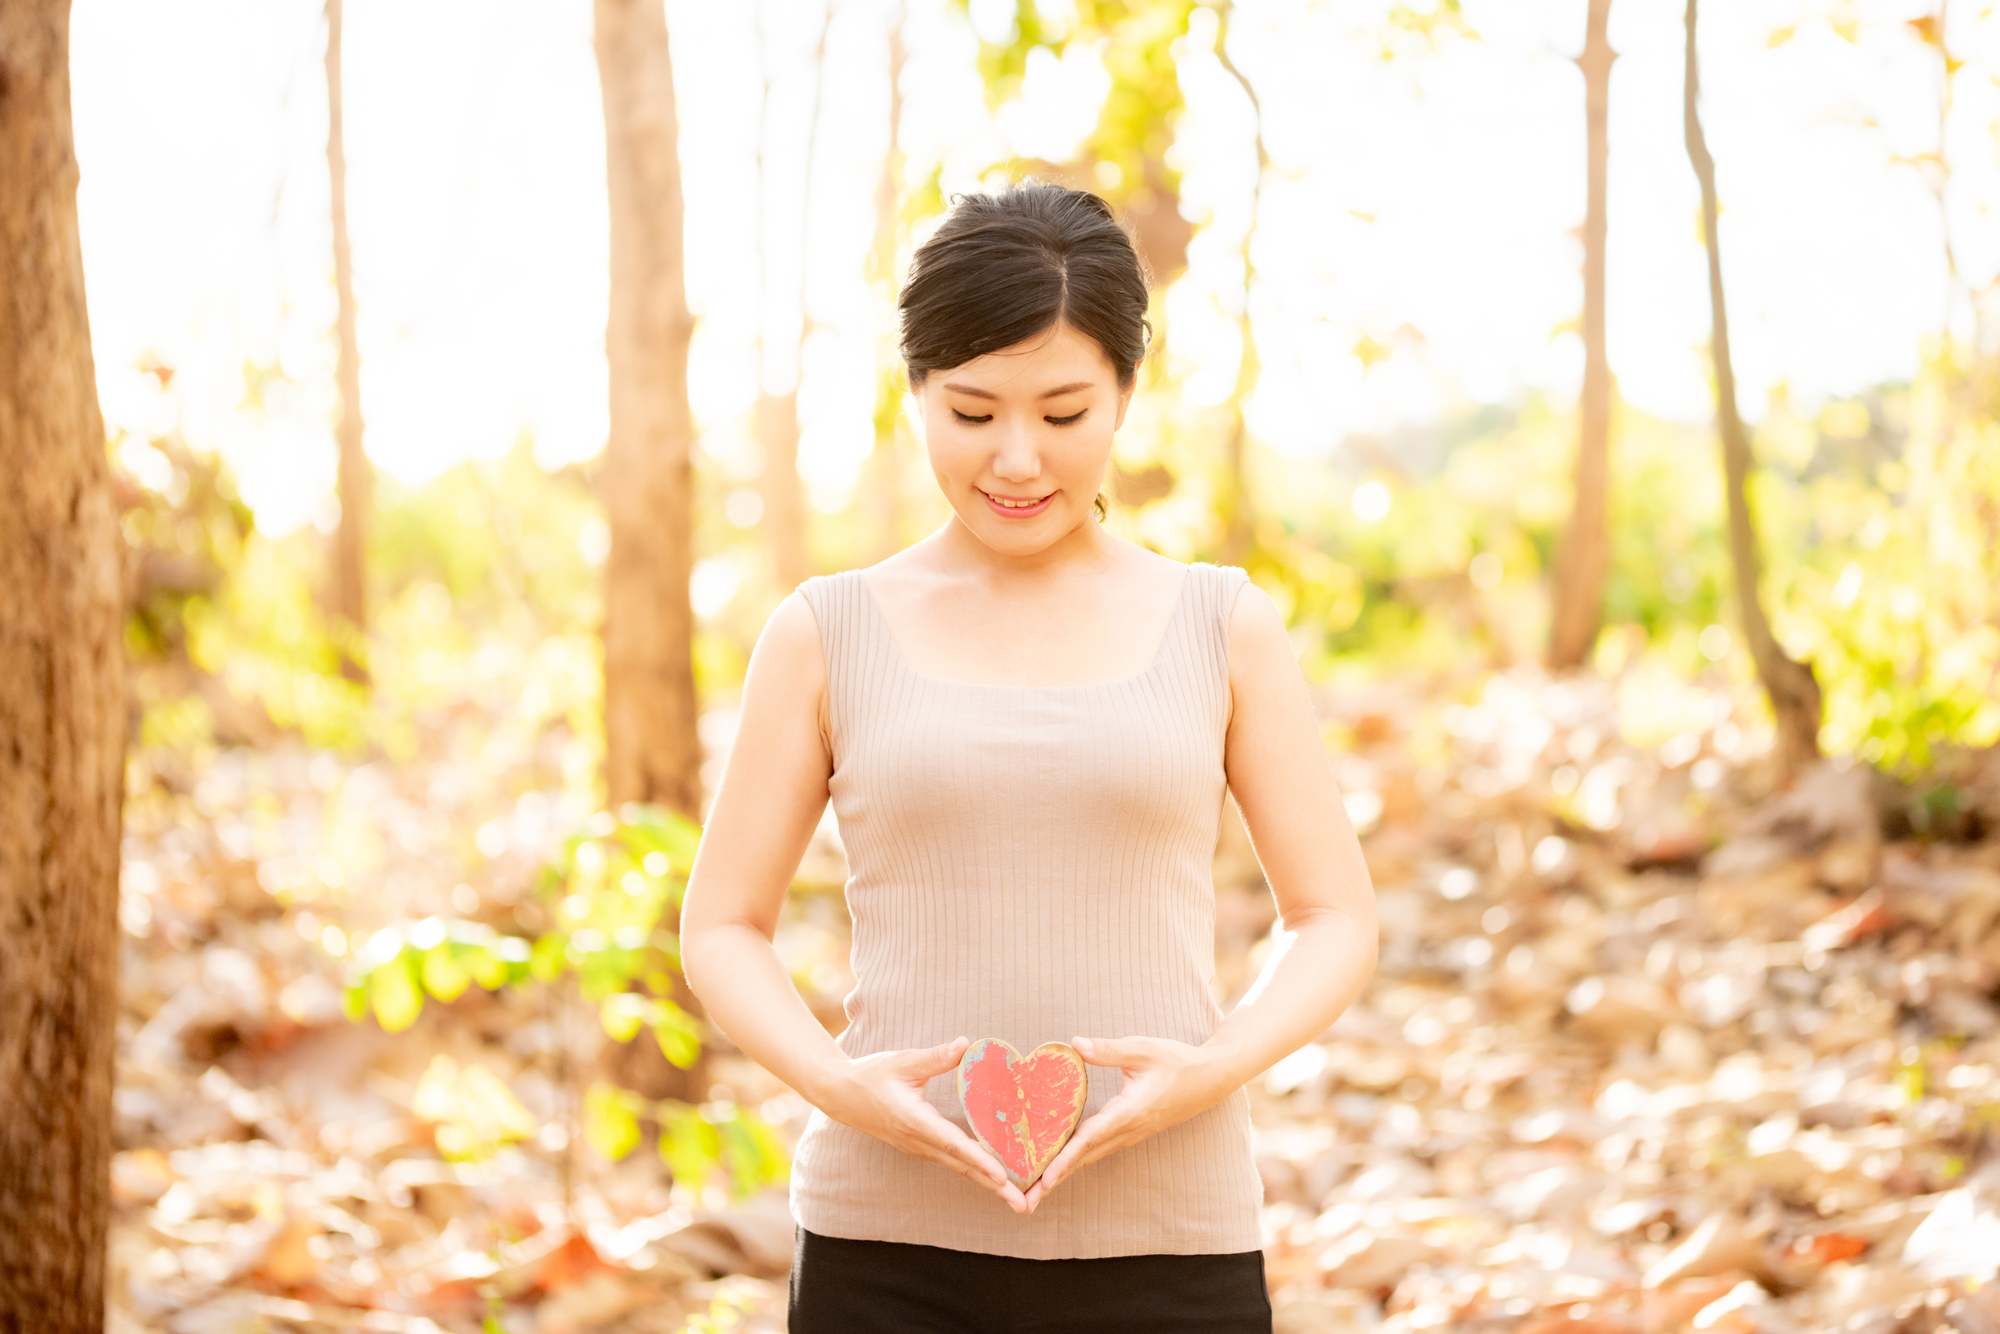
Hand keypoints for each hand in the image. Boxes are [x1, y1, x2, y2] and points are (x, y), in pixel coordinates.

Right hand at [816, 1036, 1027, 1213]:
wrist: (841, 1095)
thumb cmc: (872, 1075)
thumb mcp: (904, 1061)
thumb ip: (936, 1057)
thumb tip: (965, 1044)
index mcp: (915, 1121)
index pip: (953, 1144)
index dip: (979, 1160)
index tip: (1002, 1177)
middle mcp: (918, 1141)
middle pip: (962, 1167)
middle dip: (994, 1187)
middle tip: (1023, 1204)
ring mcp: (919, 1148)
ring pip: (959, 1168)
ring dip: (987, 1183)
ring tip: (1017, 1198)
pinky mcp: (920, 1147)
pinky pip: (952, 1162)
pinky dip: (975, 1171)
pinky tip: (994, 1175)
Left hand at [1023, 1036, 1232, 1211]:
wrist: (1210, 1078)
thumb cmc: (1177, 1061)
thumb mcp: (1143, 1049)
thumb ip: (1108, 1050)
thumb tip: (1075, 1044)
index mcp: (1129, 1112)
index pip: (1091, 1139)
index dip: (1066, 1159)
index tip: (1046, 1178)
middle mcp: (1129, 1129)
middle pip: (1086, 1157)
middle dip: (1056, 1178)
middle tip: (1029, 1199)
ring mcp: (1132, 1134)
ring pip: (1092, 1156)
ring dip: (1065, 1171)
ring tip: (1038, 1188)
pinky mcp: (1133, 1131)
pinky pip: (1100, 1148)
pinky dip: (1078, 1158)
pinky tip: (1062, 1161)